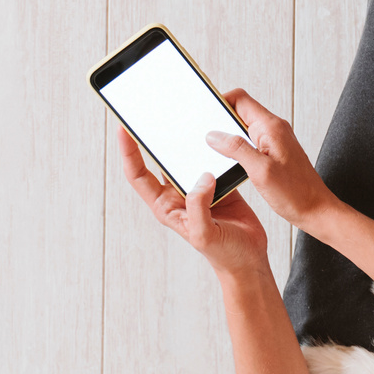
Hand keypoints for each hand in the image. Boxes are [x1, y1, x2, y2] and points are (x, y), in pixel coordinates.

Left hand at [117, 127, 269, 277]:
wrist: (249, 259)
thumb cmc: (223, 254)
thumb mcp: (204, 234)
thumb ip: (198, 206)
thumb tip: (202, 177)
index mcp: (166, 206)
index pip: (138, 175)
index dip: (129, 152)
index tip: (123, 129)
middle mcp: (178, 195)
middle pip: (158, 161)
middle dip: (153, 138)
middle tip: (150, 113)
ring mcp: (197, 188)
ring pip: (184, 158)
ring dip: (184, 140)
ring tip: (182, 116)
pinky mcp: (218, 184)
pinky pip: (210, 160)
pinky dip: (211, 147)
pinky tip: (215, 133)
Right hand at [207, 90, 340, 230]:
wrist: (315, 210)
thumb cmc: (295, 193)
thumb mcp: (261, 171)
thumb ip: (236, 149)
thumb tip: (214, 135)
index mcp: (271, 127)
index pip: (240, 99)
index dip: (220, 102)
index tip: (205, 114)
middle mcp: (274, 129)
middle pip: (240, 112)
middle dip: (221, 121)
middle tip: (207, 136)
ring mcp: (274, 141)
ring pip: (244, 128)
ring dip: (229, 137)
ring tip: (217, 151)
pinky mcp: (273, 153)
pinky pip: (250, 142)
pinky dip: (238, 148)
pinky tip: (231, 162)